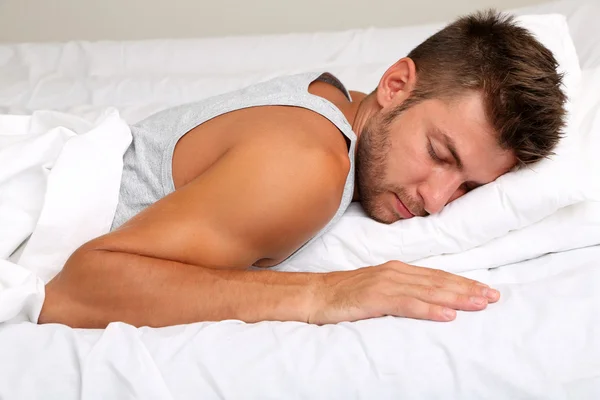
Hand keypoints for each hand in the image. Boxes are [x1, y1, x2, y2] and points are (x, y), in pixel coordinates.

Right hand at [309, 261, 499, 324]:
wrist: (315, 295)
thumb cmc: (345, 295)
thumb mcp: (377, 290)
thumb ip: (400, 293)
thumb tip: (426, 303)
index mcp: (397, 271)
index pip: (436, 276)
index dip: (462, 283)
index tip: (485, 290)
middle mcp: (395, 273)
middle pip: (438, 281)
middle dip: (467, 289)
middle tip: (494, 297)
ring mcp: (385, 284)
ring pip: (428, 290)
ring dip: (456, 297)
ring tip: (480, 303)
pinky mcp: (375, 298)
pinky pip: (407, 304)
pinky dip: (429, 309)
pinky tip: (447, 315)